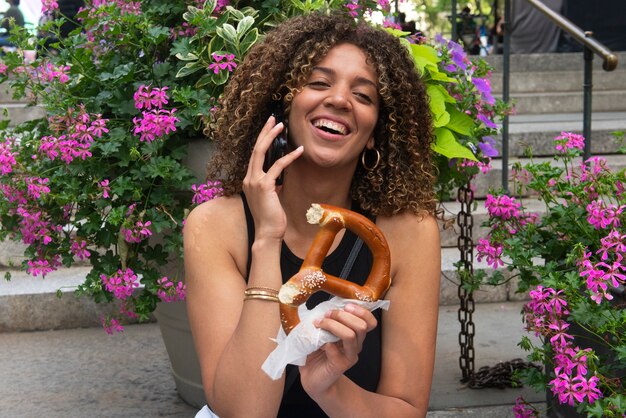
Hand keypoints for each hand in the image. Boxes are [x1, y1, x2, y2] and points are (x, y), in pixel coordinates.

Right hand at [242, 116, 302, 239]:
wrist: (268, 233)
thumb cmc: (271, 218)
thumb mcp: (270, 198)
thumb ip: (272, 186)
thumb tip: (279, 181)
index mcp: (249, 180)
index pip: (255, 155)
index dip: (262, 140)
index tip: (269, 128)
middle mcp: (248, 179)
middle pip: (255, 149)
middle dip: (264, 132)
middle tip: (273, 118)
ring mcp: (254, 182)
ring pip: (261, 152)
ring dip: (271, 137)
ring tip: (282, 126)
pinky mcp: (264, 186)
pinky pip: (277, 167)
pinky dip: (288, 157)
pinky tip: (299, 151)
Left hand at [299, 303, 376, 397]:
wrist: (312, 378)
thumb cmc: (317, 352)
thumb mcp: (323, 331)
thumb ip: (327, 319)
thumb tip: (324, 304)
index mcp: (355, 334)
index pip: (370, 321)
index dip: (361, 311)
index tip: (345, 305)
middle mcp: (356, 345)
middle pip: (361, 326)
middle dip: (343, 316)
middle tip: (327, 314)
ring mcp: (349, 356)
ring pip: (351, 335)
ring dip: (333, 325)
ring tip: (319, 324)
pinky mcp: (340, 366)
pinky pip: (335, 350)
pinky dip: (325, 342)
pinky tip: (318, 343)